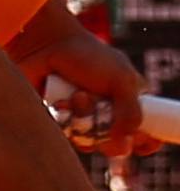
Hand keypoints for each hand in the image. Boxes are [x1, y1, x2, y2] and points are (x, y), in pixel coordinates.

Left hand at [18, 20, 150, 157]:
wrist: (47, 43)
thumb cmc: (88, 56)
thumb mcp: (121, 80)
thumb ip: (131, 113)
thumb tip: (124, 147)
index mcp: (130, 105)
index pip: (144, 138)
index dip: (140, 142)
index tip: (132, 134)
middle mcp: (108, 116)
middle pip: (115, 146)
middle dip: (106, 129)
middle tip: (99, 107)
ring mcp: (83, 120)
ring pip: (89, 142)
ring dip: (84, 120)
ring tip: (77, 95)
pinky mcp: (60, 120)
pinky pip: (66, 136)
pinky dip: (65, 121)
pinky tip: (60, 102)